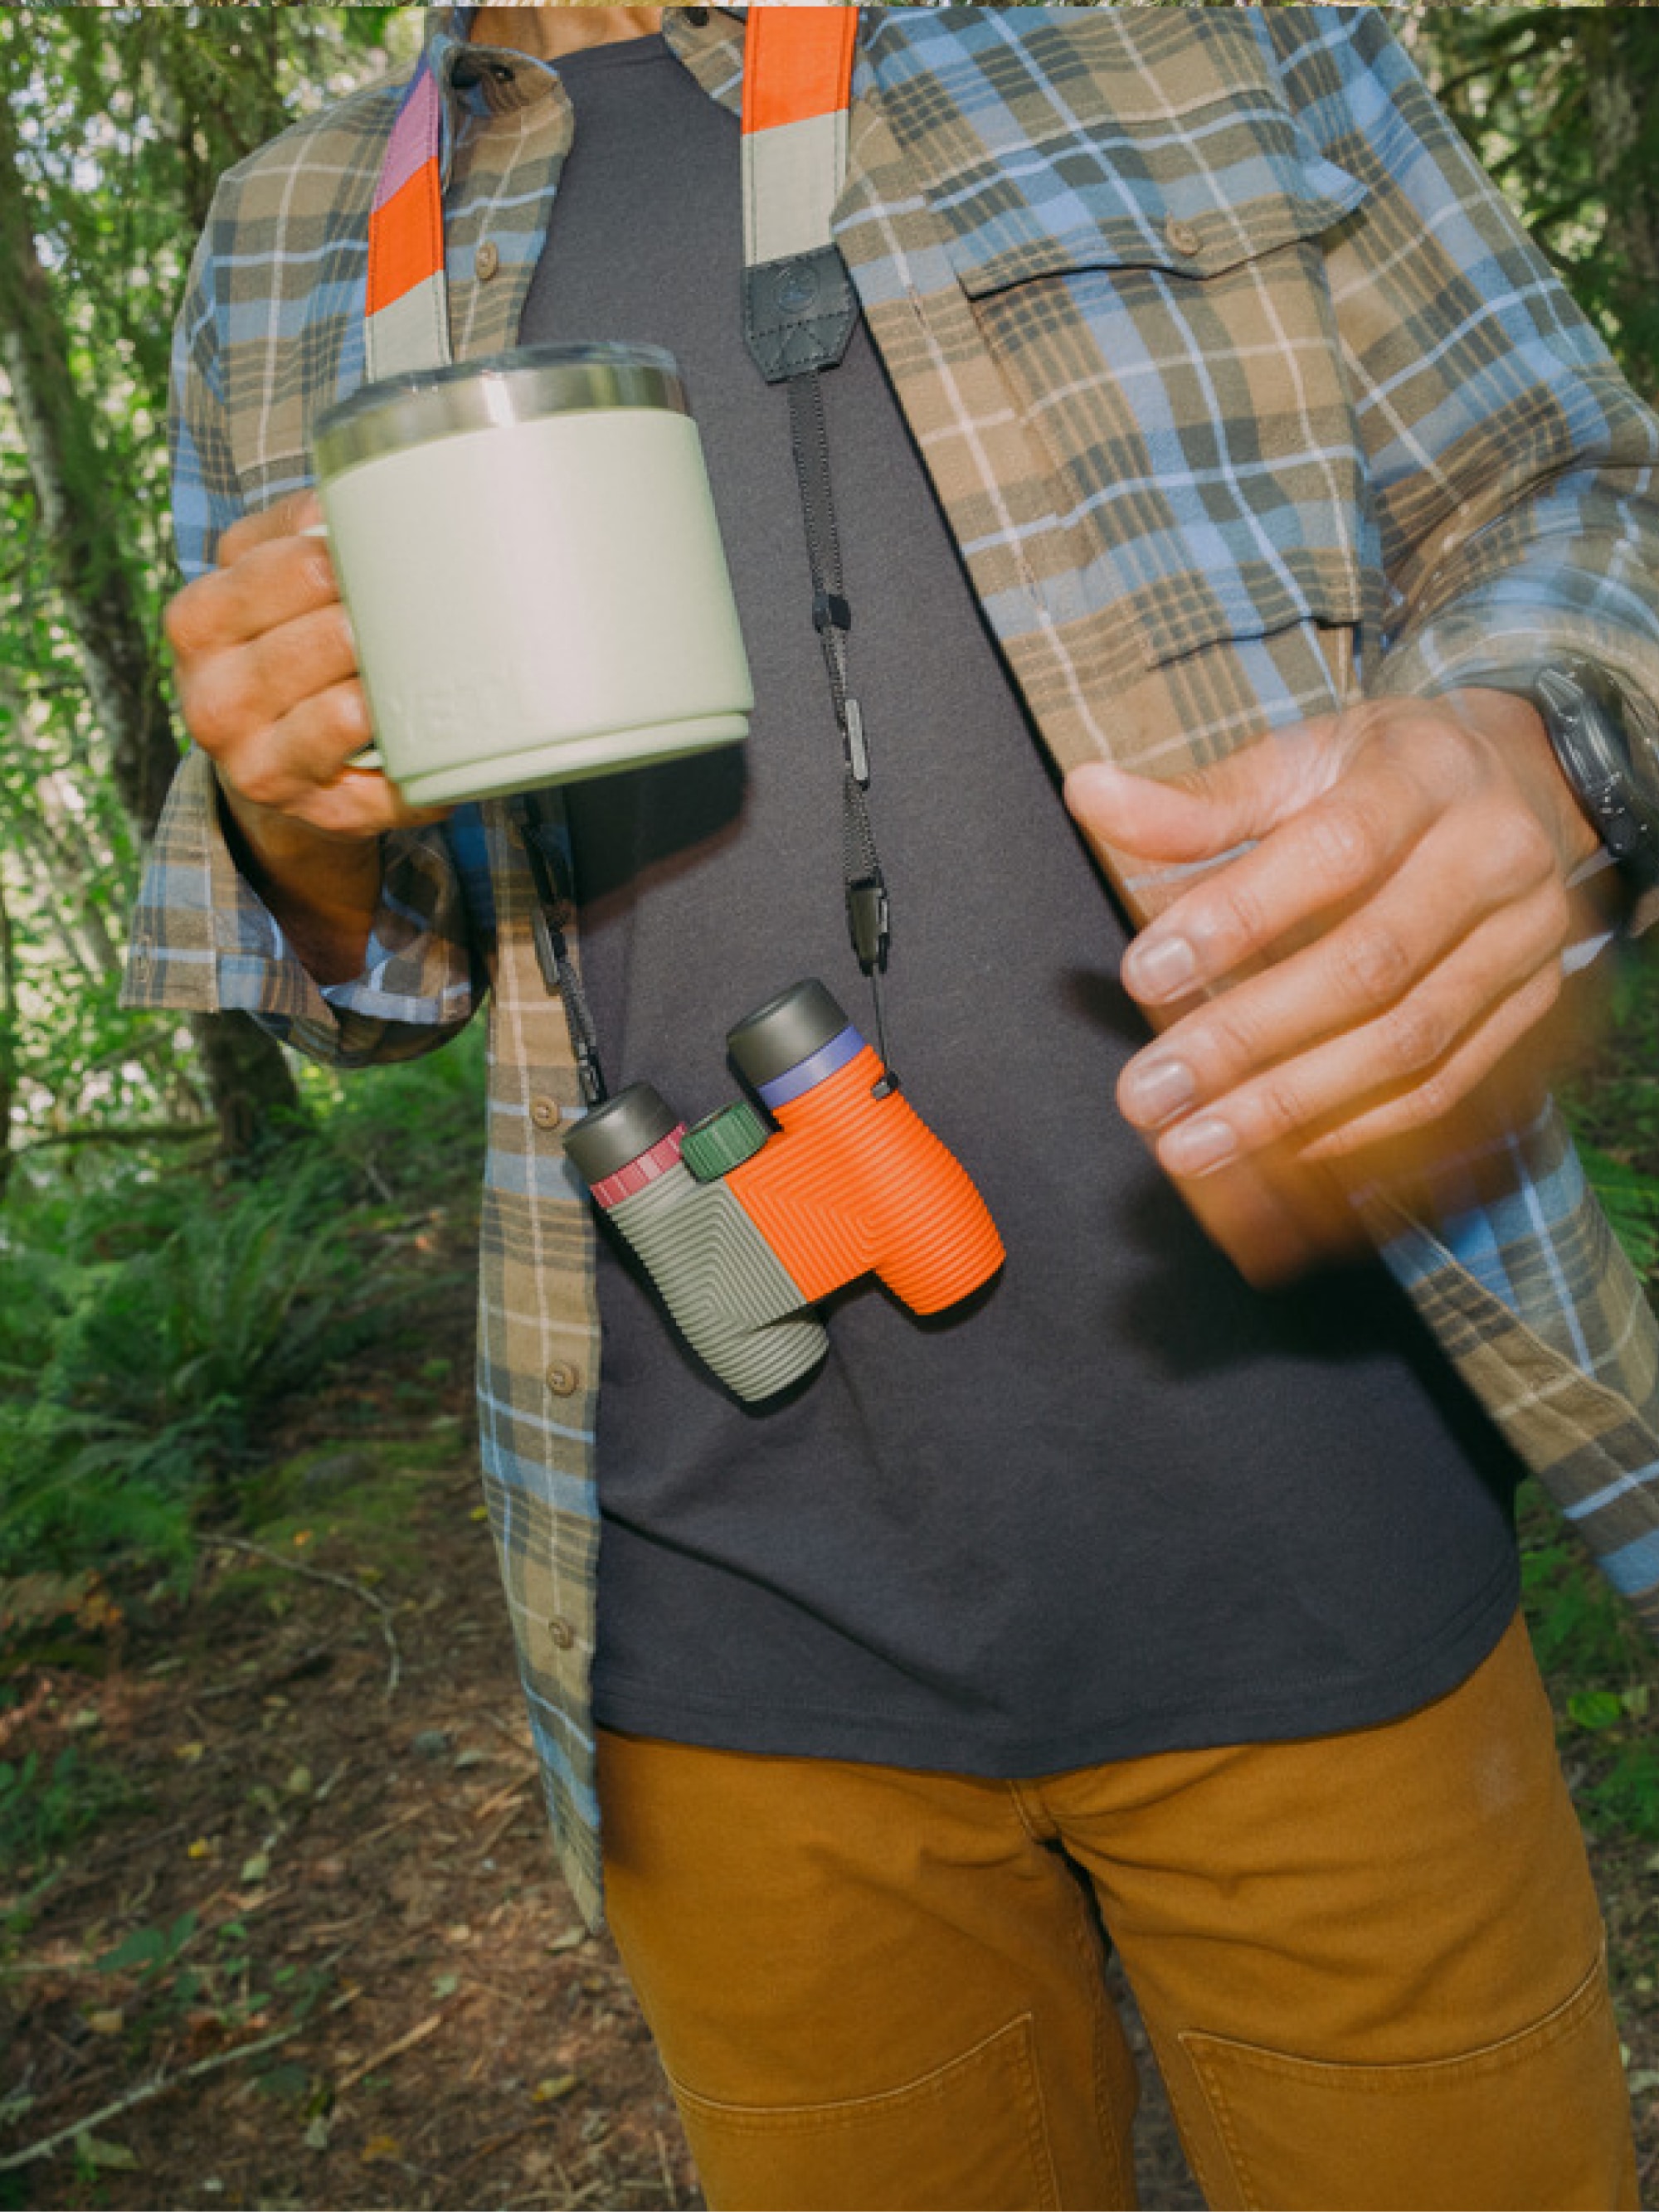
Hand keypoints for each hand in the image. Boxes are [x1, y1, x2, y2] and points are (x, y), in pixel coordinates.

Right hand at [166, 491, 440, 845]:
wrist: (276, 767)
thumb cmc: (284, 652)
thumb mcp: (263, 581)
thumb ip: (294, 531)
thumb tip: (352, 489)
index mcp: (198, 622)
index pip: (285, 569)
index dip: (350, 557)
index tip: (394, 549)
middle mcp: (212, 698)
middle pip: (320, 638)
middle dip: (378, 621)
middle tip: (426, 607)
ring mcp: (259, 765)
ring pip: (345, 713)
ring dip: (396, 685)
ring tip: (428, 663)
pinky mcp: (318, 813)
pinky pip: (387, 783)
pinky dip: (423, 760)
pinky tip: (438, 736)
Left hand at [1064, 690, 1603, 1200]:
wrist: (1520, 784)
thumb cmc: (1381, 775)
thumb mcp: (1298, 760)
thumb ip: (1198, 799)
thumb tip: (1089, 795)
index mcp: (1426, 774)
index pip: (1335, 852)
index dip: (1238, 919)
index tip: (1143, 975)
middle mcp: (1494, 856)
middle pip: (1370, 964)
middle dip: (1246, 1039)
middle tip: (1148, 1094)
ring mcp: (1526, 939)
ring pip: (1408, 1042)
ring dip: (1289, 1107)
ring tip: (1190, 1144)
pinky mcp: (1532, 1004)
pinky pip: (1445, 1085)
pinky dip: (1355, 1129)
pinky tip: (1273, 1154)